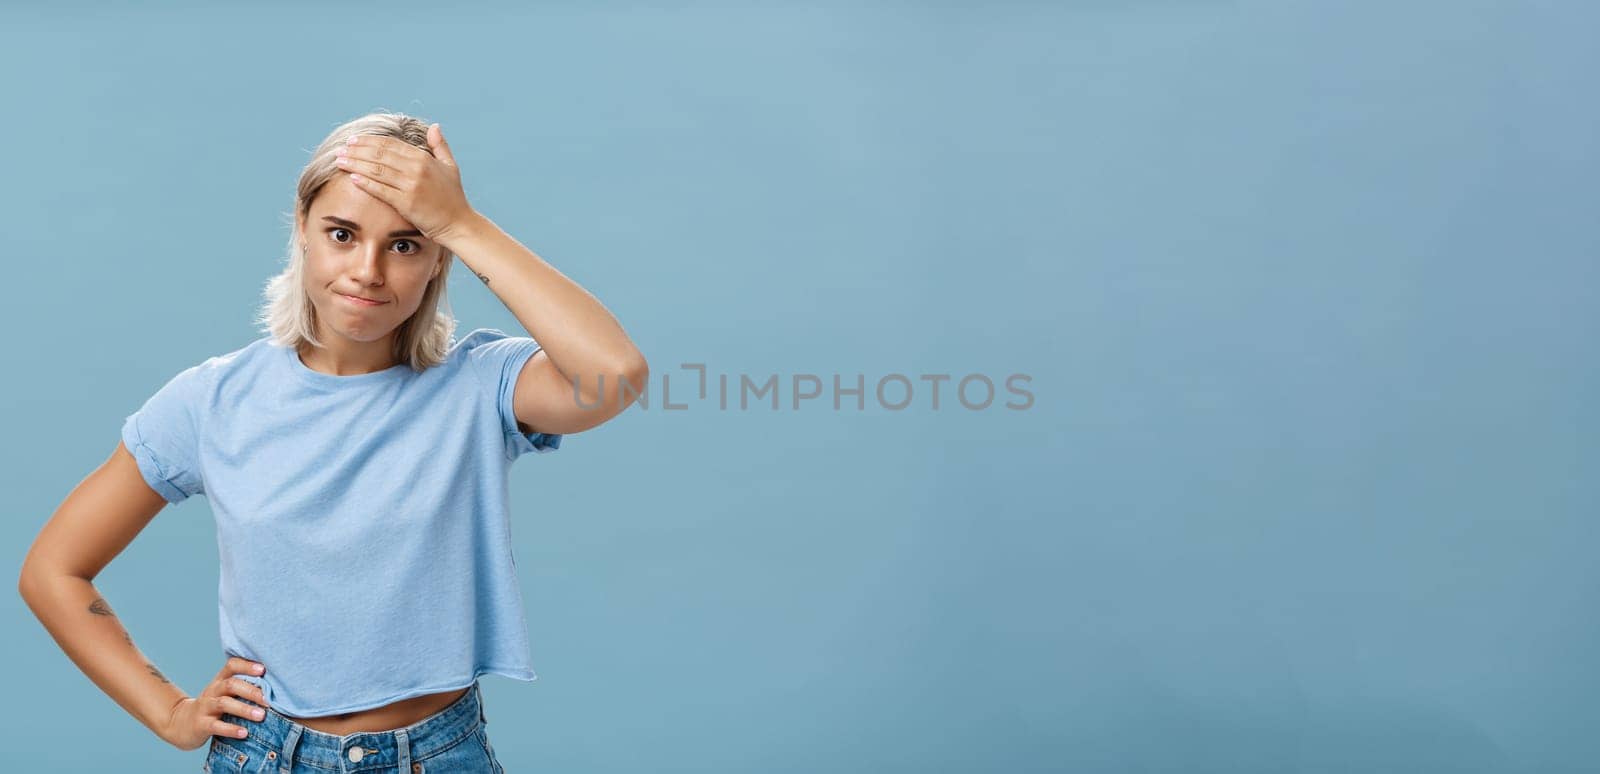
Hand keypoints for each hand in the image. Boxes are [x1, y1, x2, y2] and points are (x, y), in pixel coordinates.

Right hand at [162, 657, 269, 750]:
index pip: (231, 665)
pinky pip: (216, 726)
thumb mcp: (225, 694)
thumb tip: (278, 687)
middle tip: (269, 700)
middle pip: (231, 684)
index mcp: (220, 680)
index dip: (246, 665)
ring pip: (224, 704)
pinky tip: (244, 733)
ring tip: (261, 715)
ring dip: (244, 709)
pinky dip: (231, 729)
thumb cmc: (214, 707)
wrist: (182, 724)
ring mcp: (205, 707)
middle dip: (251, 691)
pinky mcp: (201, 725)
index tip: (263, 669)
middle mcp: (212, 691)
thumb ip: (245, 688)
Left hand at [336, 123, 476, 245]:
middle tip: (341, 149)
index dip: (369, 140)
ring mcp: (412, 185)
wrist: (459, 224)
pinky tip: (352, 178)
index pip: (390, 144)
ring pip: (377, 169)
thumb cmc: (453, 197)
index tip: (353, 140)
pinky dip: (366, 183)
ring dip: (356, 164)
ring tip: (339, 161)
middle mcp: (417, 168)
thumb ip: (440, 145)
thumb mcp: (450, 166)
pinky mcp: (407, 203)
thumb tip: (434, 126)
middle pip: (380, 154)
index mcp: (424, 158)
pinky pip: (381, 190)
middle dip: (357, 150)